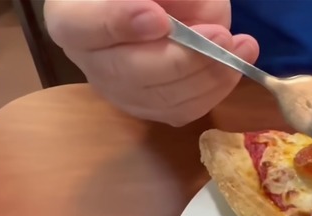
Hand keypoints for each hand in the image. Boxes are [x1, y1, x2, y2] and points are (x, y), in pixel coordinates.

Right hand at [44, 0, 258, 126]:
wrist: (164, 6)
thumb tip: (177, 14)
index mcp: (71, 16)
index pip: (80, 26)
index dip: (117, 23)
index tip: (158, 17)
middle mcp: (90, 60)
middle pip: (126, 72)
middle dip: (180, 58)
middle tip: (219, 35)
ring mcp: (120, 90)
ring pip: (160, 98)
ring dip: (208, 75)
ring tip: (241, 46)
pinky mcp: (152, 108)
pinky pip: (183, 110)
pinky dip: (216, 88)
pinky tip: (237, 63)